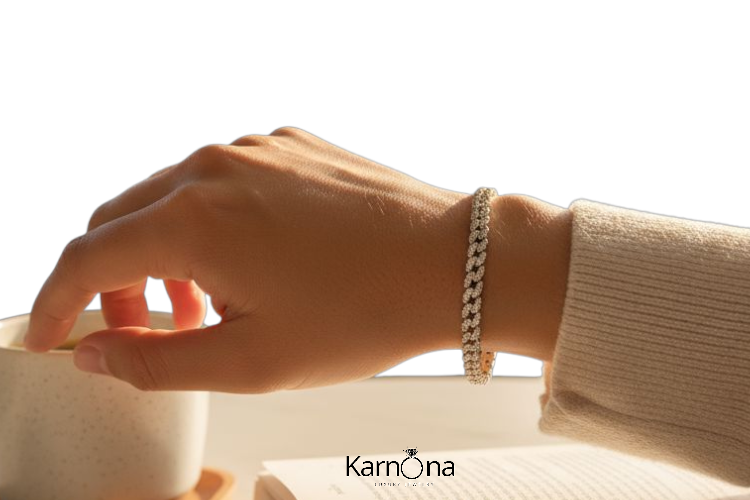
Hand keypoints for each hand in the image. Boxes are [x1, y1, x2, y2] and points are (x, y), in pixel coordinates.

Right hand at [24, 127, 480, 391]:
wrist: (455, 264)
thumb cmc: (364, 315)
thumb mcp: (250, 361)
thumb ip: (156, 360)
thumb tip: (95, 352)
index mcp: (193, 219)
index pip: (88, 258)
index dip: (58, 302)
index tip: (55, 333)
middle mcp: (214, 166)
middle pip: (123, 220)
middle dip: (113, 281)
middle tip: (138, 331)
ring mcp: (256, 146)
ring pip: (172, 196)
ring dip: (163, 251)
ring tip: (200, 304)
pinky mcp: (292, 144)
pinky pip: (224, 179)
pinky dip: (211, 222)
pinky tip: (246, 261)